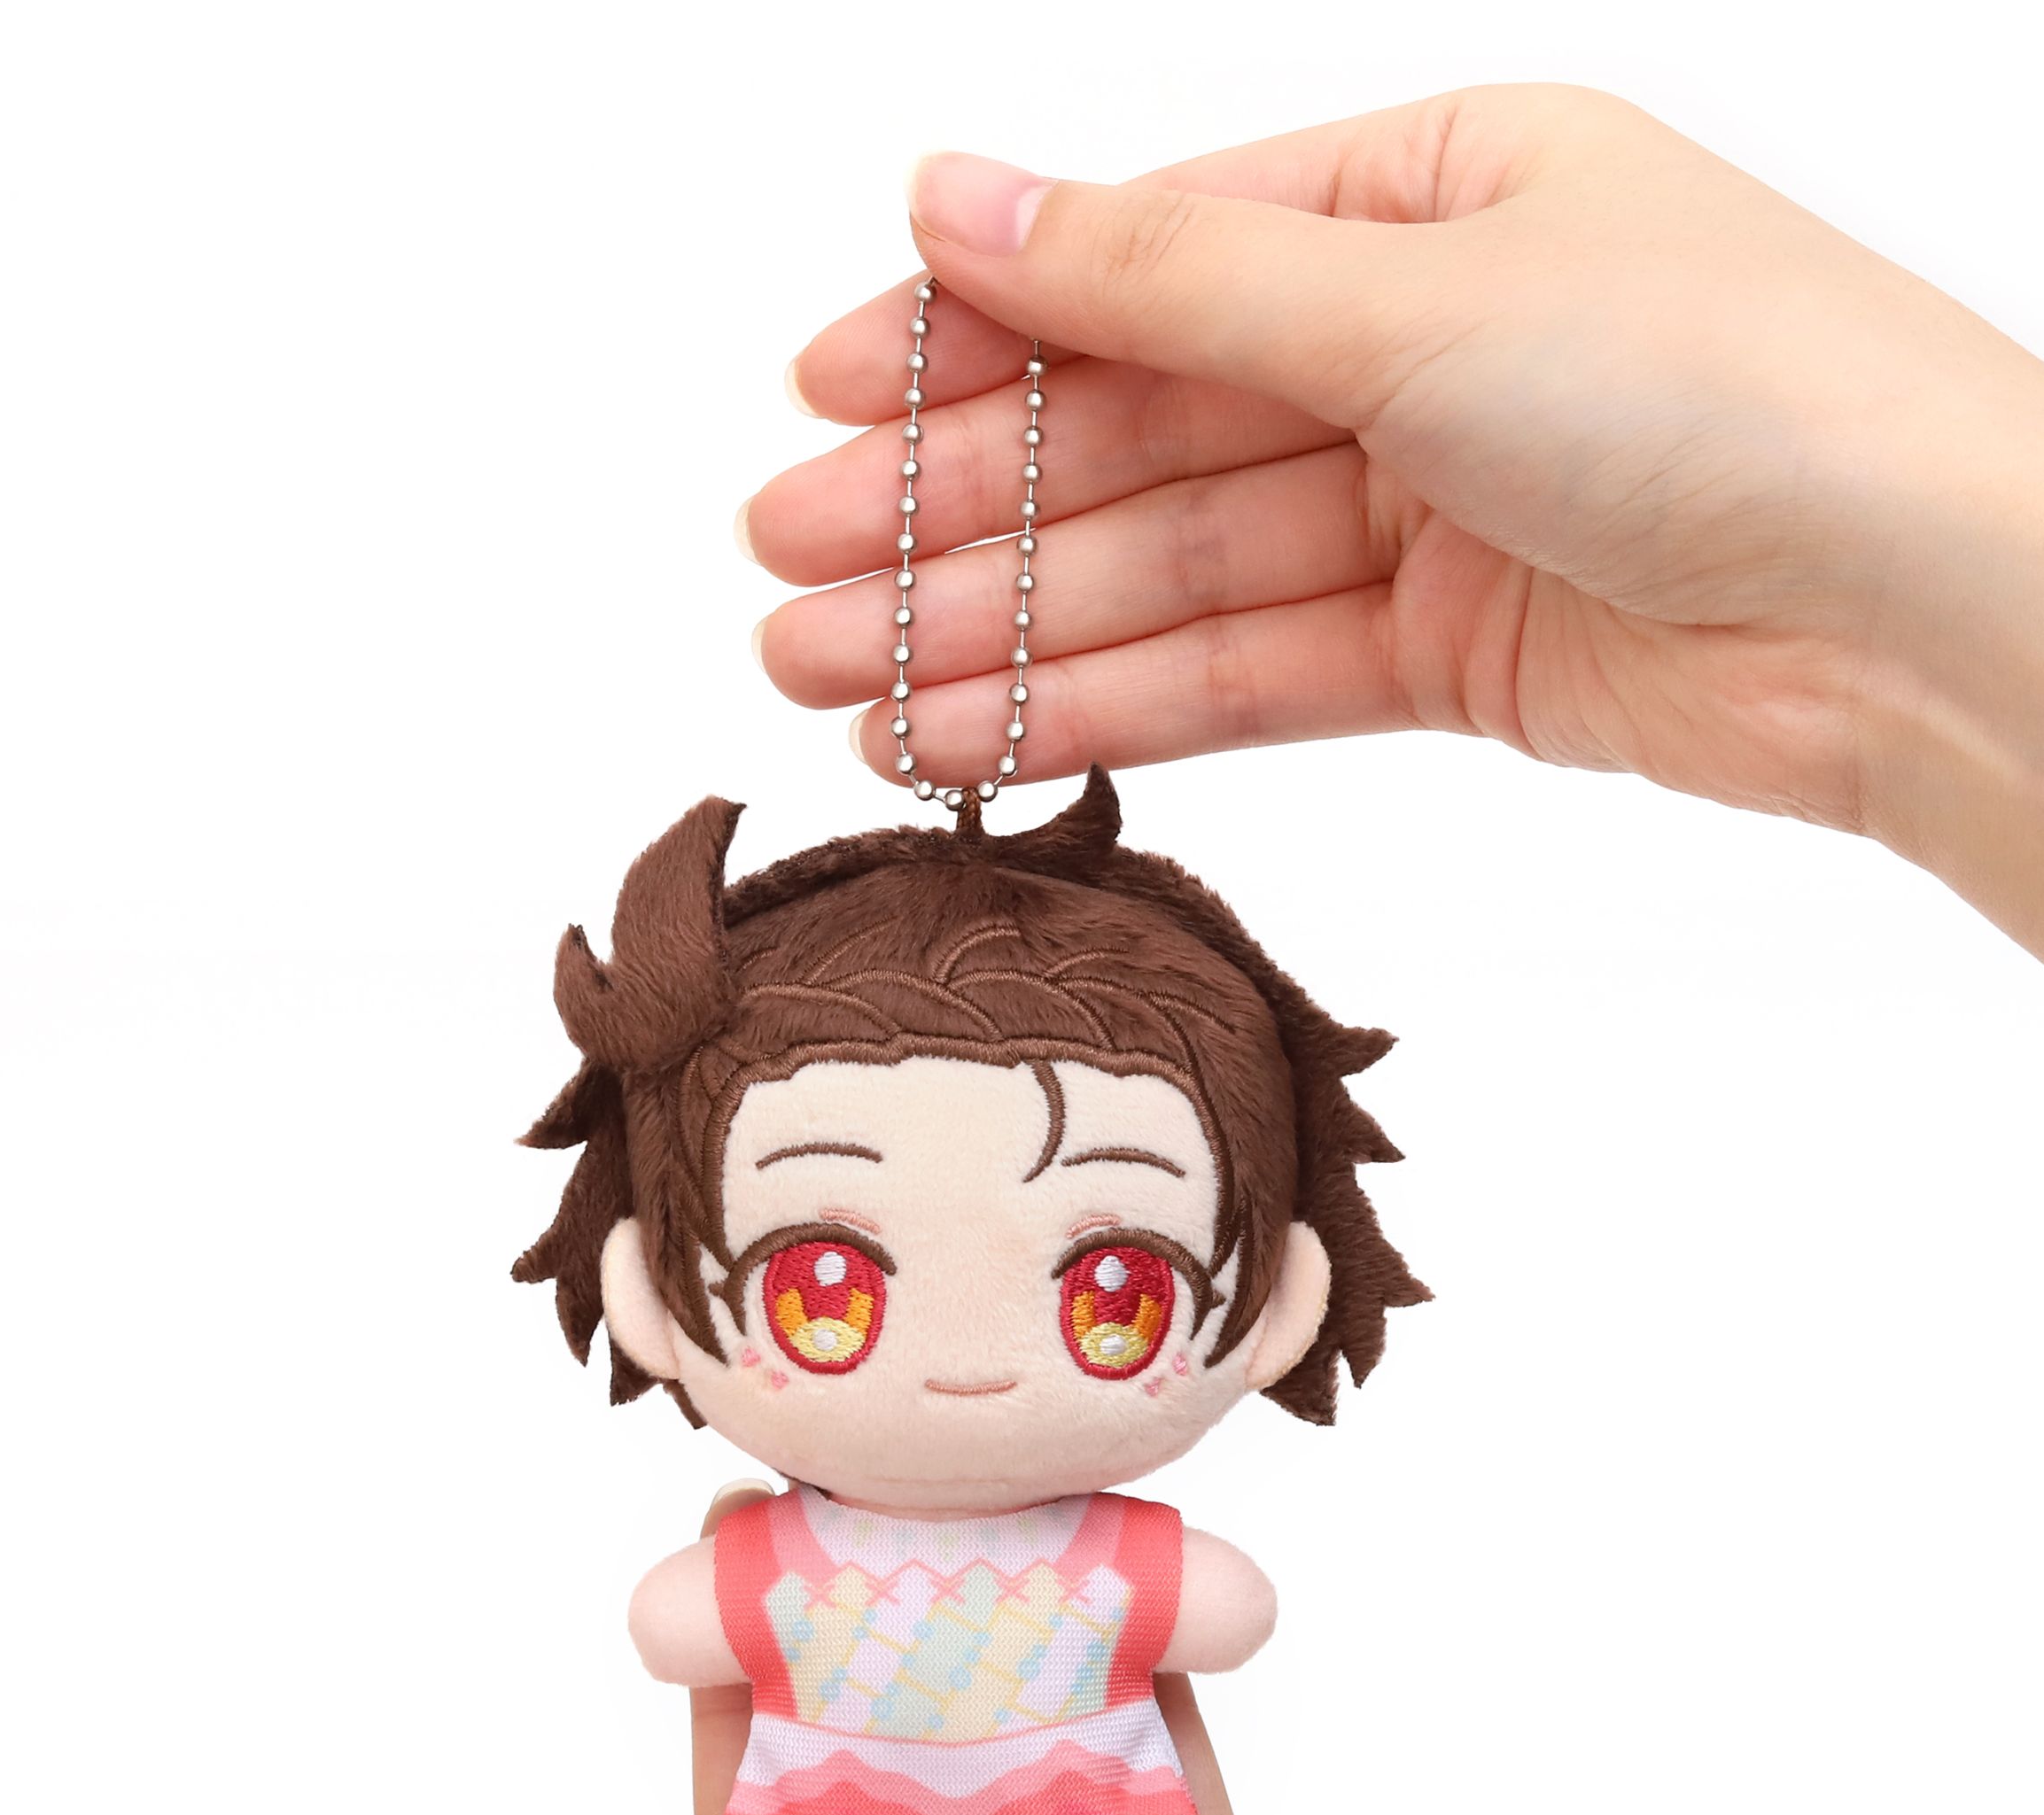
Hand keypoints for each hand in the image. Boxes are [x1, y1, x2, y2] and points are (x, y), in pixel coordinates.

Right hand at [743, 88, 2043, 956]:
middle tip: (785, 576)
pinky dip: (1117, 703)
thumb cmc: (1726, 391)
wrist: (1922, 617)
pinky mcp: (1447, 651)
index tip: (819, 397)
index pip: (1145, 265)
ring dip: (1003, 632)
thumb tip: (953, 192)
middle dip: (956, 512)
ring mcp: (1427, 504)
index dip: (971, 337)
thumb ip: (1163, 282)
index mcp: (1425, 194)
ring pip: (1169, 570)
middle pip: (1136, 434)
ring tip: (836, 687)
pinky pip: (1245, 669)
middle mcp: (1418, 343)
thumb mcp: (1409, 299)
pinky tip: (984, 731)